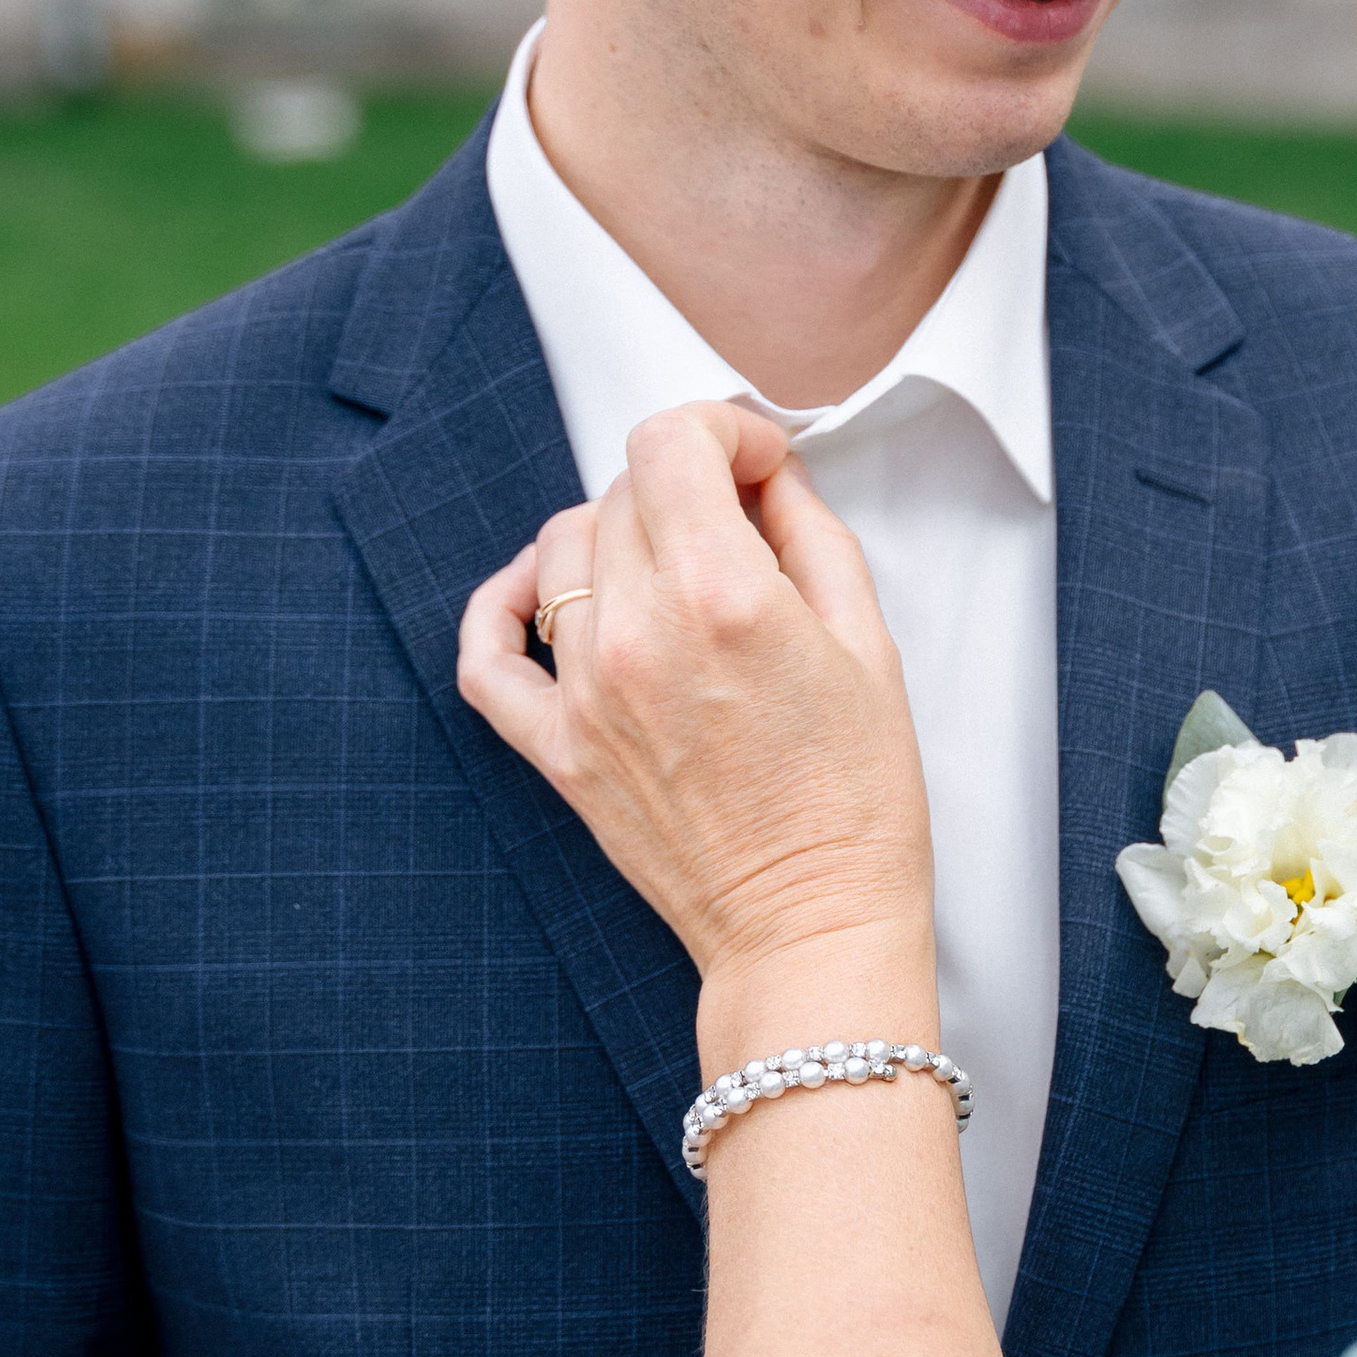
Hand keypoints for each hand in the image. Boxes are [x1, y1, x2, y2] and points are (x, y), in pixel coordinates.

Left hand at [457, 403, 935, 1011]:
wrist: (810, 929)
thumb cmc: (858, 802)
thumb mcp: (869, 643)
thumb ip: (810, 534)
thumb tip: (766, 474)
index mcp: (725, 597)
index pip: (671, 442)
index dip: (720, 427)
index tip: (754, 459)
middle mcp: (639, 635)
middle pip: (623, 490)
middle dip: (685, 483)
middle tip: (738, 518)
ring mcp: (585, 693)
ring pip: (562, 549)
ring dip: (617, 535)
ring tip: (671, 567)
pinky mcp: (555, 748)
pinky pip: (487, 651)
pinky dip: (504, 604)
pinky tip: (542, 593)